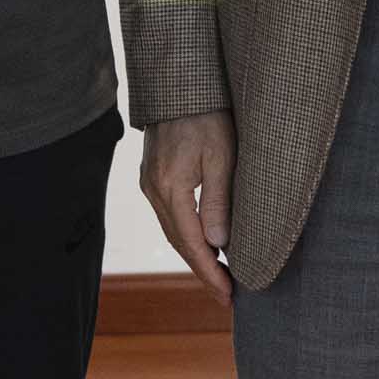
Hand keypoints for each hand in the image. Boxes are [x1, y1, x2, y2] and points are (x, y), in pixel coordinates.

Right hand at [139, 111, 235, 299]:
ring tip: (219, 275)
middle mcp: (154, 189)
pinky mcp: (153, 175)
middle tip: (227, 294)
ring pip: (172, 230)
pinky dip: (186, 234)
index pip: (191, 243)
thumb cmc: (207, 115)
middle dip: (203, 270)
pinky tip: (202, 242)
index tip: (228, 294)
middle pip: (178, 242)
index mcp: (170, 187)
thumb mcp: (222, 156)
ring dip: (194, 254)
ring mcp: (149, 182)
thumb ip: (219, 200)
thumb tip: (218, 245)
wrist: (180, 84)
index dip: (210, 272)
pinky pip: (169, 215)